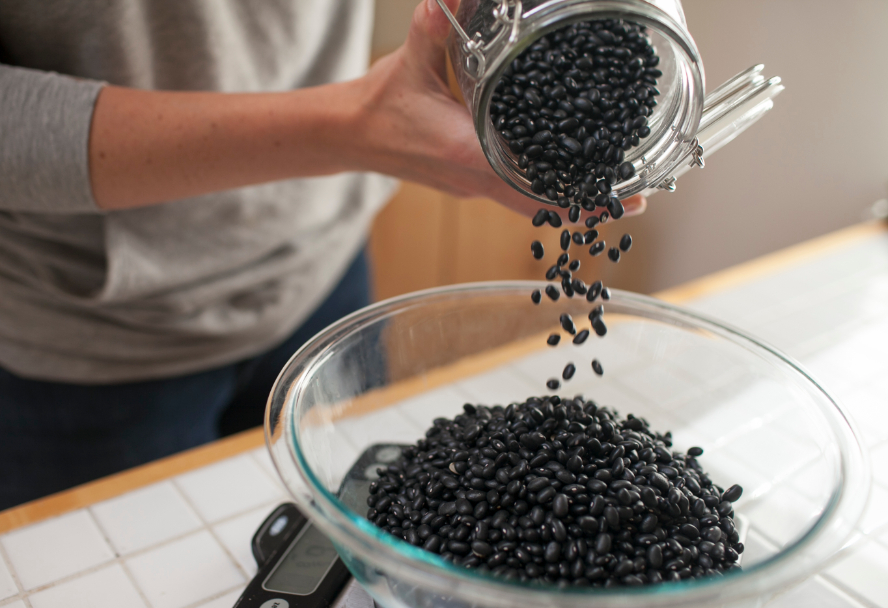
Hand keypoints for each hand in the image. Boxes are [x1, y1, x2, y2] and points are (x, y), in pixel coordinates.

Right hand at [345, 0, 645, 219]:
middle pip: (540, 204)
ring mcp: (469, 187)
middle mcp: (472, 179)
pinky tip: (565, 179)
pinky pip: (512, 196)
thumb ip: (435, 27)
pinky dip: (543, 192)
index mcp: (465, 152)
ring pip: (528, 205)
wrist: (348, 135)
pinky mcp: (466, 184)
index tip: (614, 193)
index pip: (530, 182)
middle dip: (587, 204)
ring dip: (568, 202)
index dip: (575, 192)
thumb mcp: (410, 60)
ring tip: (611, 191)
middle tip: (634, 195)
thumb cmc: (378, 105)